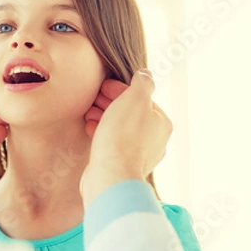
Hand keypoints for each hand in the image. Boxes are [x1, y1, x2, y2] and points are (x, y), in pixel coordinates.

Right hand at [81, 70, 171, 207]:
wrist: (110, 175)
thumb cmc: (122, 136)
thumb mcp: (134, 99)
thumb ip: (142, 84)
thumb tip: (146, 74)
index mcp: (161, 123)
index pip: (140, 99)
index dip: (120, 89)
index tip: (102, 86)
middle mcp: (154, 140)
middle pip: (130, 113)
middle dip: (110, 103)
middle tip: (93, 98)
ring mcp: (138, 155)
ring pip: (120, 128)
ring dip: (104, 117)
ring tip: (89, 112)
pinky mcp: (121, 165)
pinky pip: (112, 143)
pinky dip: (101, 133)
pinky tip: (90, 129)